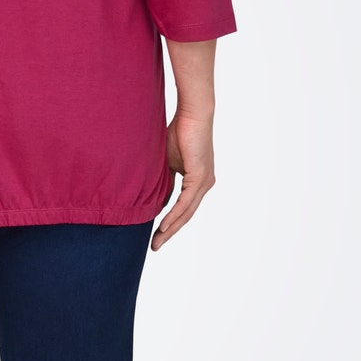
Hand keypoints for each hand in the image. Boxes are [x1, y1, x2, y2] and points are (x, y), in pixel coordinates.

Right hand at [151, 108, 215, 250]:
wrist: (192, 114)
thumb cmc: (179, 131)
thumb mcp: (167, 162)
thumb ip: (164, 179)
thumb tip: (156, 196)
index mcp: (198, 181)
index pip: (183, 208)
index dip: (170, 223)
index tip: (156, 234)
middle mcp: (205, 184)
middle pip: (186, 215)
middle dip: (169, 232)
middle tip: (155, 246)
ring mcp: (204, 181)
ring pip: (186, 212)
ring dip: (171, 229)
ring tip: (157, 241)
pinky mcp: (201, 177)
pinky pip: (186, 202)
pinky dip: (174, 215)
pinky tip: (164, 226)